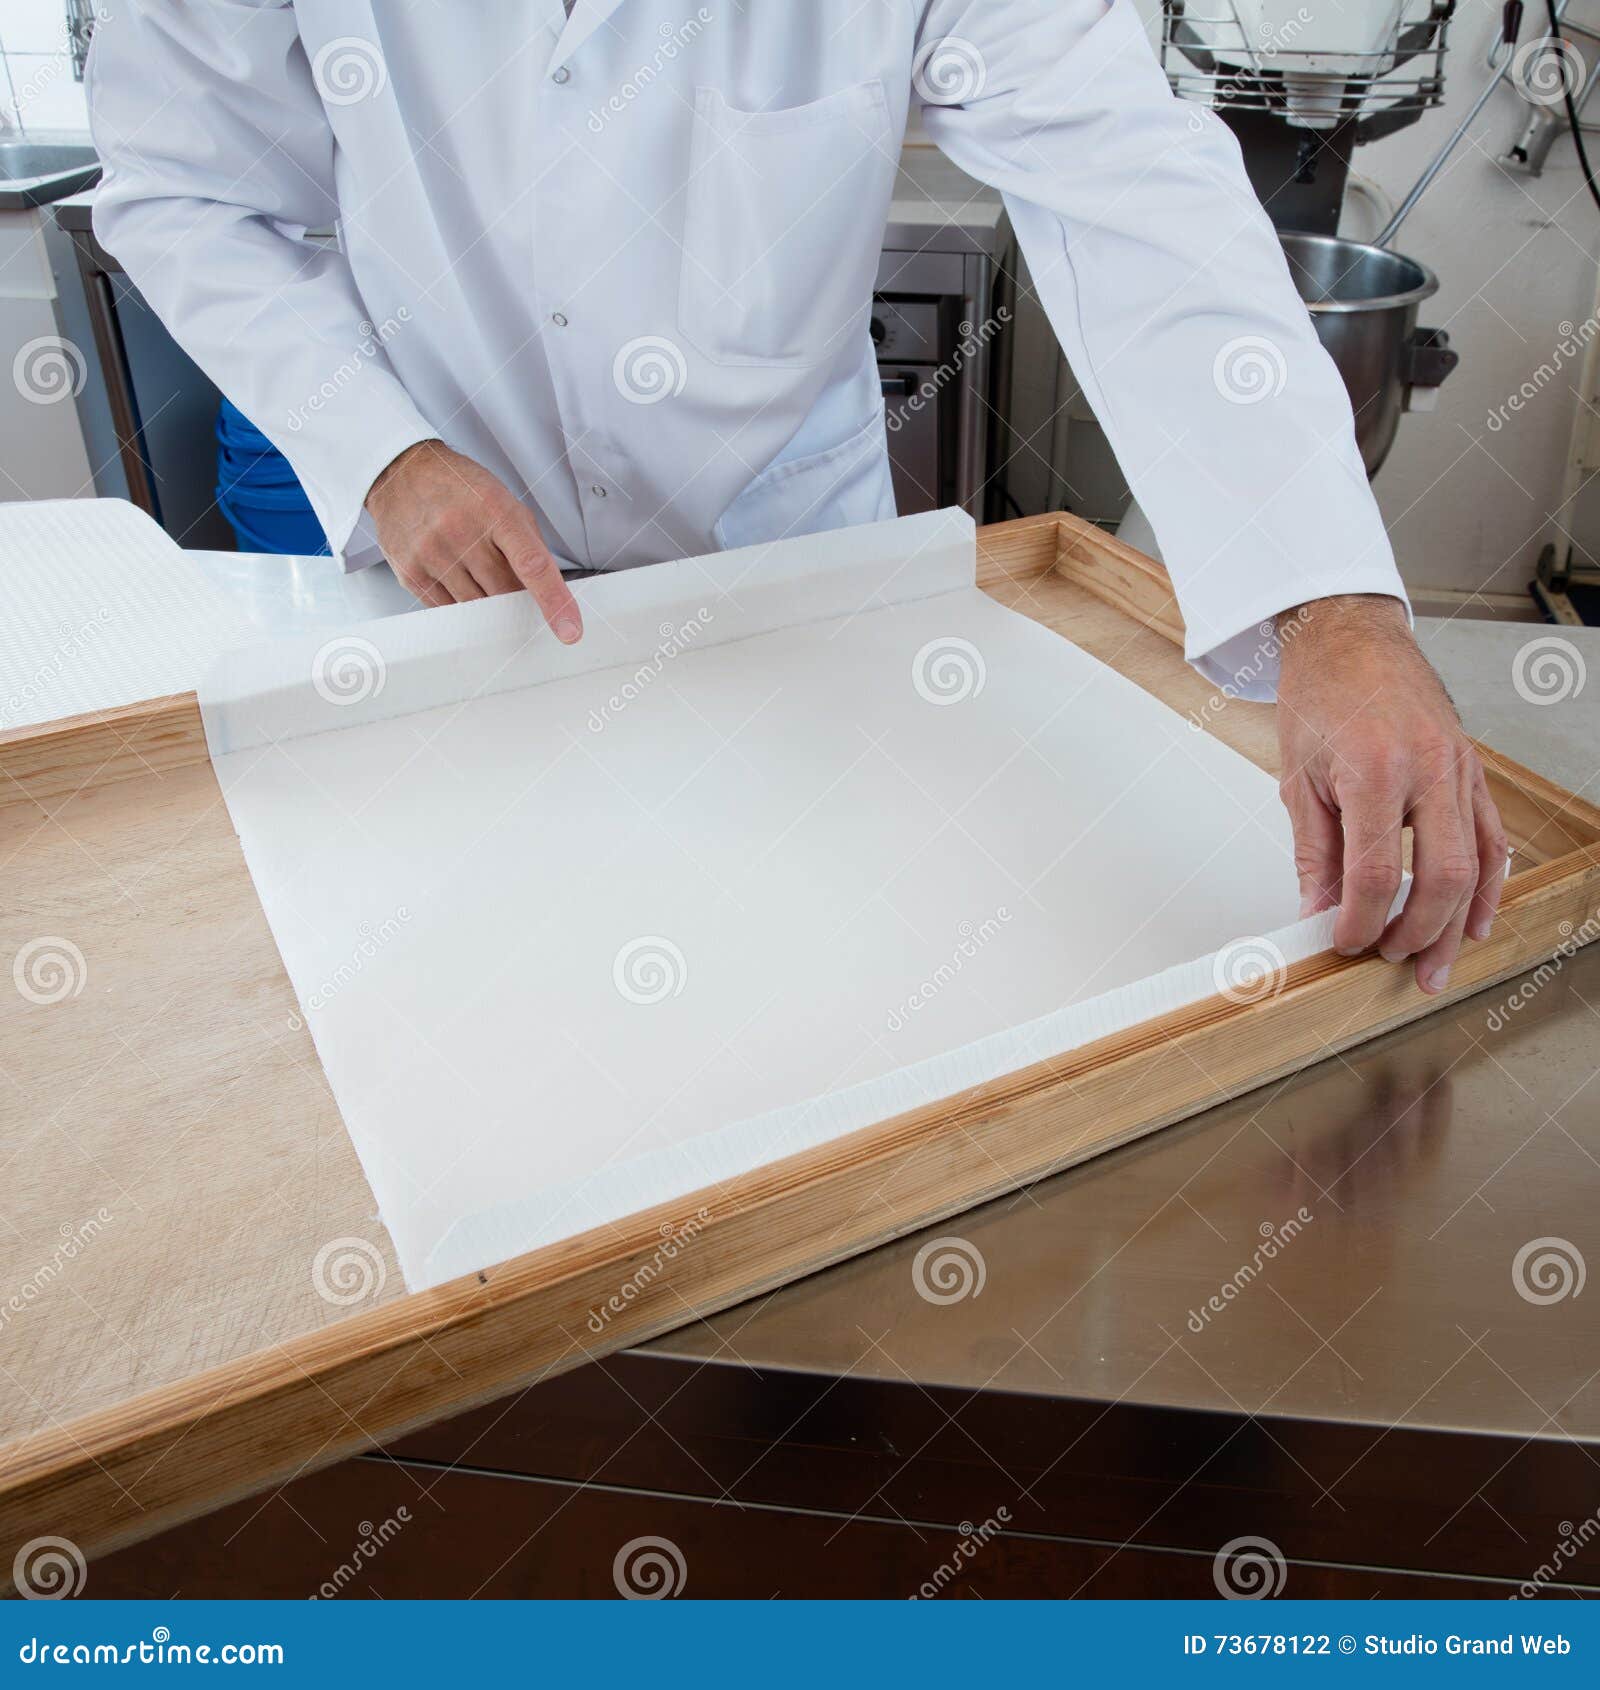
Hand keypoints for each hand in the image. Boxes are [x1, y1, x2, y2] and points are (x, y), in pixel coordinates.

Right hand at [364, 439, 582, 641]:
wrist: (403, 473)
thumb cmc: (461, 489)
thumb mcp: (504, 503)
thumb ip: (528, 547)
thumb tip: (548, 596)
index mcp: (495, 511)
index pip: (533, 564)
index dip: (554, 601)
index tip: (570, 630)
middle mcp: (461, 532)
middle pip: (504, 593)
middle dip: (515, 598)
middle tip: (514, 589)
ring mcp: (432, 554)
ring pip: (476, 607)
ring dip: (487, 601)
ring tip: (477, 573)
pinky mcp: (410, 573)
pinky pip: (448, 609)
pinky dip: (461, 604)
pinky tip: (456, 579)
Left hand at [1275, 594, 1507, 994]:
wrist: (1350, 636)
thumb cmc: (1320, 695)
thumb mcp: (1298, 777)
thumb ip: (1314, 852)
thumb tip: (1318, 912)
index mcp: (1376, 770)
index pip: (1378, 873)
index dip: (1362, 921)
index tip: (1344, 944)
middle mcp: (1428, 770)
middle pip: (1442, 877)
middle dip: (1416, 932)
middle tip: (1388, 960)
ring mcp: (1460, 769)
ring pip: (1477, 865)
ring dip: (1457, 924)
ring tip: (1436, 968)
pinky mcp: (1473, 770)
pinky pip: (1492, 837)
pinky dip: (1487, 885)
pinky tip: (1474, 921)